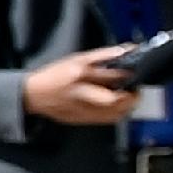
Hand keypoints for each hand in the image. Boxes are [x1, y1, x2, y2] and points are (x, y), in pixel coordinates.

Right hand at [22, 45, 140, 127]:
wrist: (33, 95)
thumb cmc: (54, 75)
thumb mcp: (75, 59)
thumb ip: (101, 58)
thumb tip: (125, 52)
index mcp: (79, 73)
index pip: (112, 73)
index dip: (129, 72)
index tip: (139, 70)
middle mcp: (81, 92)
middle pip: (114, 99)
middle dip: (130, 96)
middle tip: (136, 90)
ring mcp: (81, 108)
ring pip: (115, 112)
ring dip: (127, 106)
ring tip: (129, 98)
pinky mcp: (82, 119)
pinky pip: (108, 120)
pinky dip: (117, 113)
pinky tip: (118, 107)